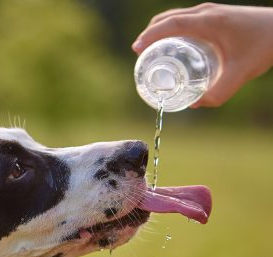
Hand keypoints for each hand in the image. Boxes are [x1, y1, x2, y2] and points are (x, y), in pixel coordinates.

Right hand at [132, 3, 272, 106]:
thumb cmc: (264, 45)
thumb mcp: (240, 74)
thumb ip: (219, 93)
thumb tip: (196, 104)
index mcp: (208, 22)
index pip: (170, 24)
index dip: (150, 36)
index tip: (137, 50)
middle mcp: (206, 13)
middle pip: (167, 18)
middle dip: (149, 34)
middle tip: (139, 55)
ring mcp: (209, 12)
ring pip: (174, 16)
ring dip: (158, 30)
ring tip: (150, 51)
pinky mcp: (214, 15)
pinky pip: (184, 19)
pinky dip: (170, 29)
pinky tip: (171, 46)